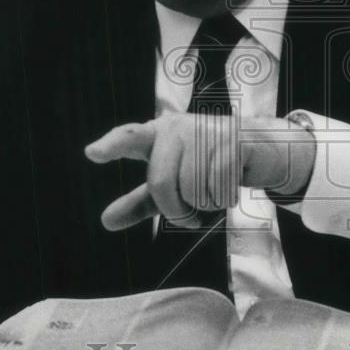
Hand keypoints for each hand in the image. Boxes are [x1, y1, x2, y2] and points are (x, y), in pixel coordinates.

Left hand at [85, 113, 315, 230]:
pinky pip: (218, 187)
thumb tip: (105, 221)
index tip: (92, 153)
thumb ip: (139, 202)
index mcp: (157, 134)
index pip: (129, 138)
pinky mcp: (233, 141)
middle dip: (176, 211)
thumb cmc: (207, 165)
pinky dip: (224, 198)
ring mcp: (206, 132)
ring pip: (192, 190)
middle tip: (191, 218)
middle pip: (161, 183)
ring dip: (205, 206)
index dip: (111, 146)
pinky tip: (230, 187)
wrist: (257, 148)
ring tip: (214, 192)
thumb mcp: (171, 185)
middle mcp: (177, 128)